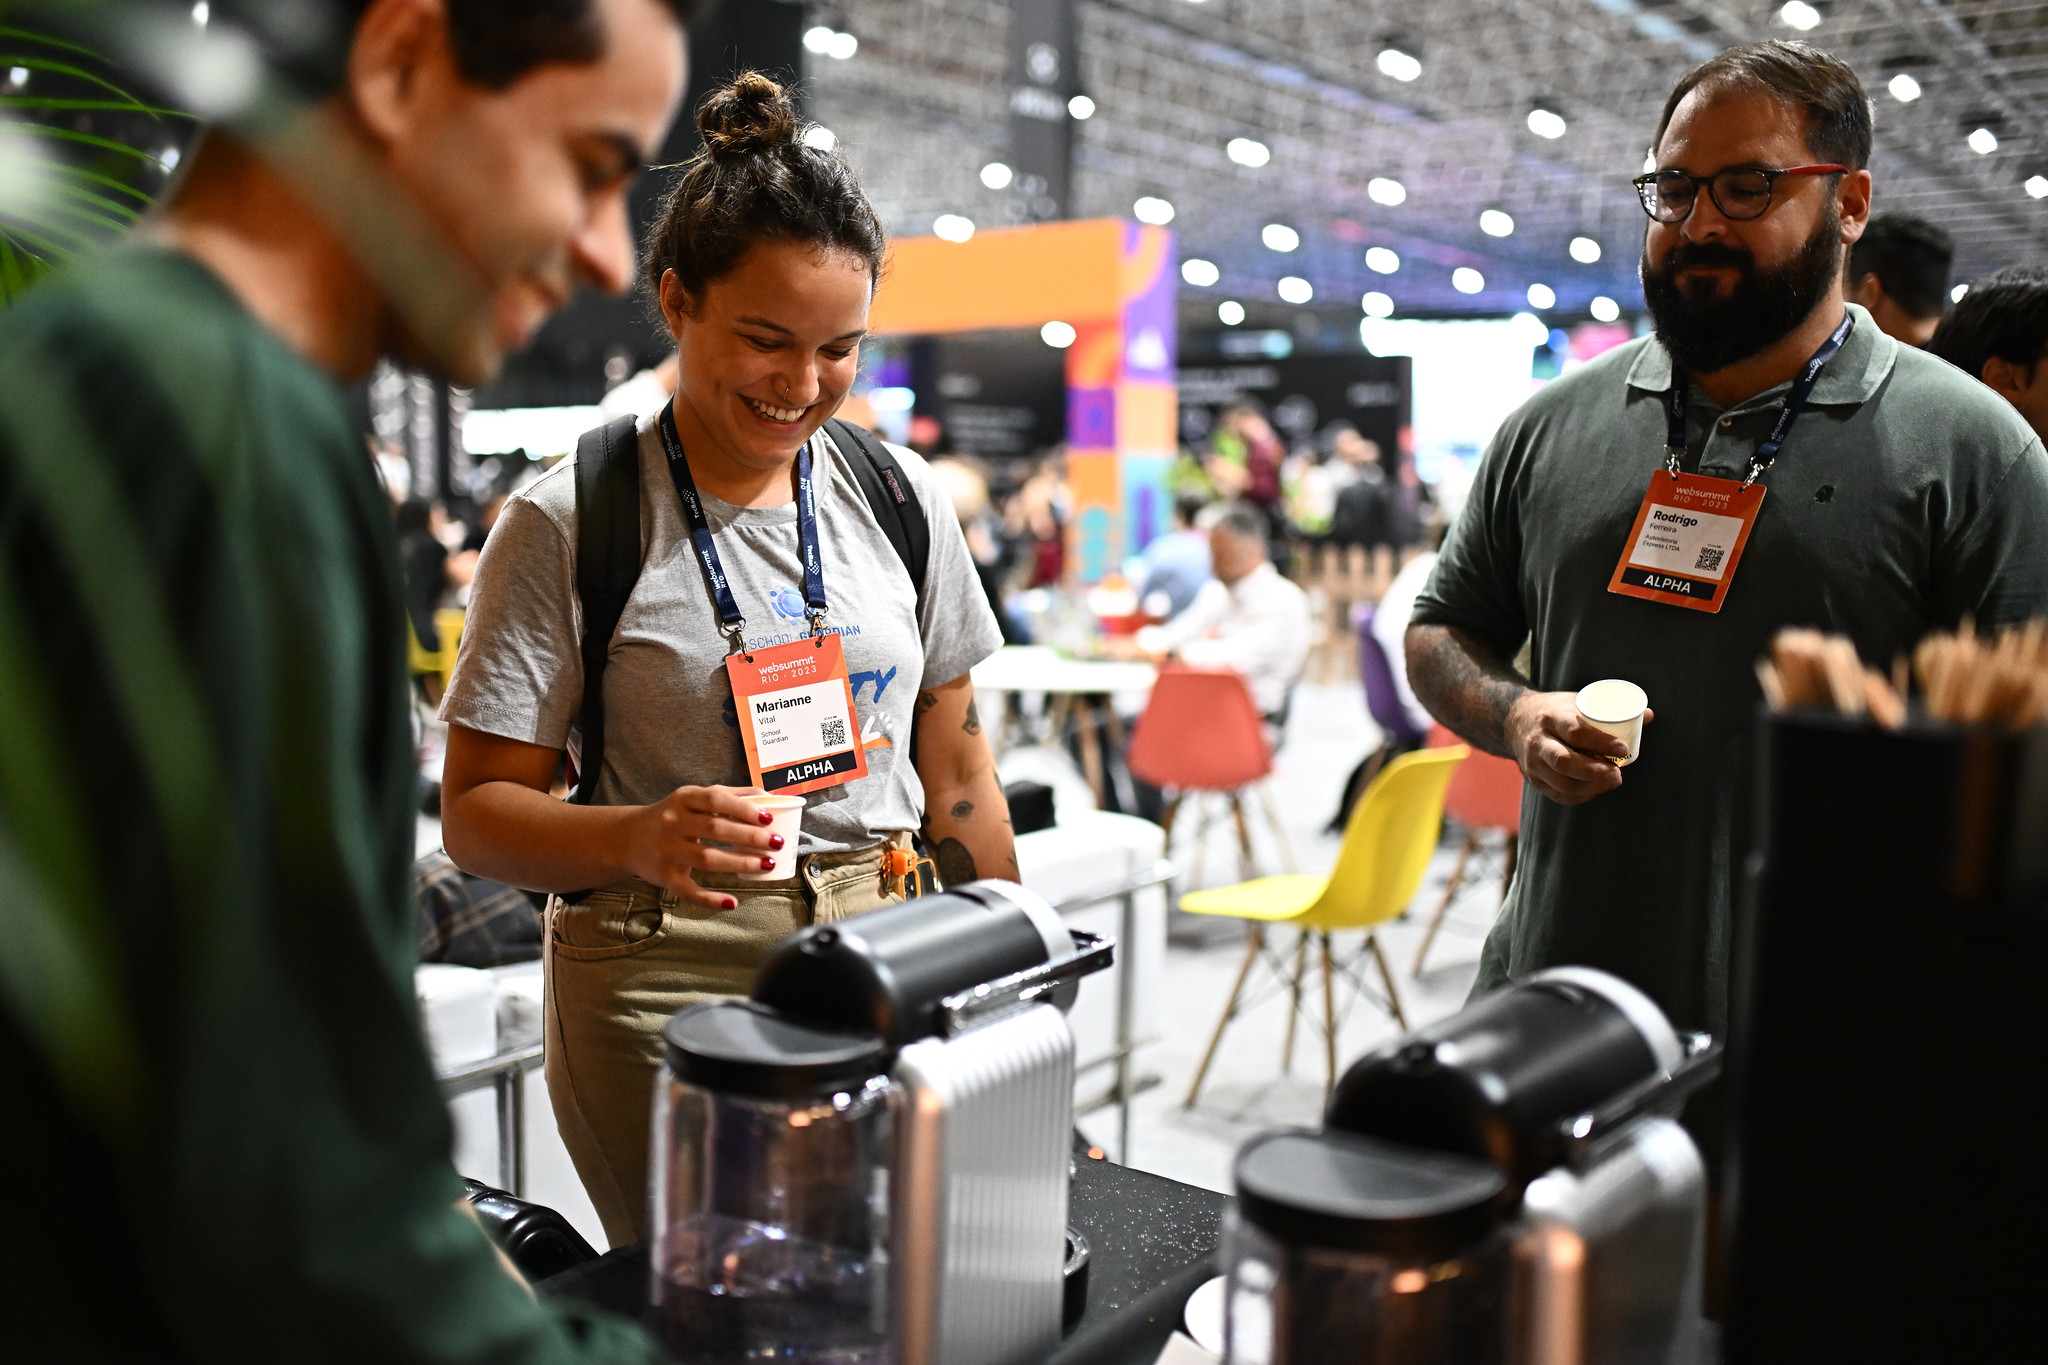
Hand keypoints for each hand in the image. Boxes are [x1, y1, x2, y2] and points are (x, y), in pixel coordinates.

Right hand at [624, 785, 780, 908]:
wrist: (628, 838)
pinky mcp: (664, 877)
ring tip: (767, 864)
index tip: (769, 818)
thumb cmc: (673, 816)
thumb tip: (770, 798)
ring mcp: (667, 851)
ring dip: (740, 862)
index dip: (744, 809)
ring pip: (707, 858)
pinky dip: (710, 899)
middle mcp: (672, 822)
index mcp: (683, 798)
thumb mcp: (693, 798)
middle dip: (750, 837)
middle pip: (716, 829)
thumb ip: (729, 795)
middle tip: (776, 843)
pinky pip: (689, 890)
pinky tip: (732, 902)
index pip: (716, 800)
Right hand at [1502, 692, 1654, 805]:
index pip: (1575, 732)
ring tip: (1612, 781)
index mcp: (1550, 717)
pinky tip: (1596, 789)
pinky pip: (1558, 794)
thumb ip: (1610, 709)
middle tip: (1618, 774)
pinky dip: (1580, 796)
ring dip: (1590, 787)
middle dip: (1594, 771)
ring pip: (1561, 782)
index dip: (1601, 742)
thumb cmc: (1556, 711)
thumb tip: (1649, 715)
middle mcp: (1538, 741)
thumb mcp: (1576, 701)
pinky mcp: (1533, 779)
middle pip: (1564, 761)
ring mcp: (1532, 763)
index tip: (1623, 748)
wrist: (1515, 721)